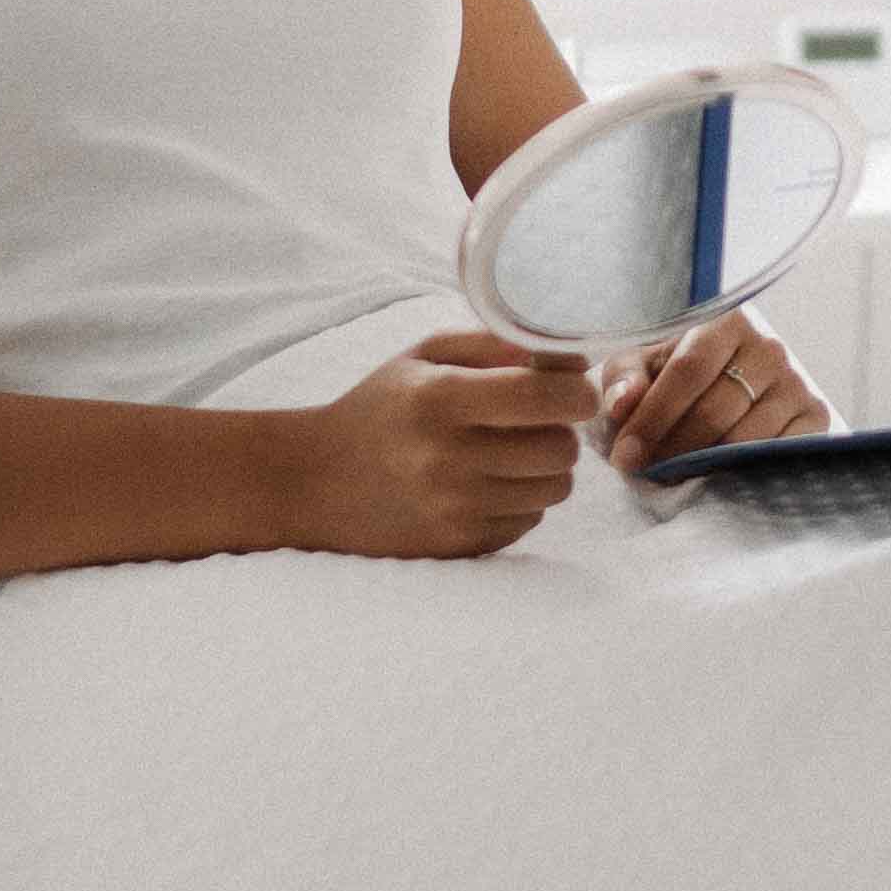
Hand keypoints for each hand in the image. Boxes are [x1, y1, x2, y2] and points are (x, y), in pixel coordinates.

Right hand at [289, 331, 599, 556]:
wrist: (314, 482)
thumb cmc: (379, 408)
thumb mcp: (424, 356)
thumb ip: (495, 343)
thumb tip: (569, 356)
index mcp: (440, 401)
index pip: (545, 398)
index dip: (576, 390)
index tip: (575, 387)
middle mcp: (448, 460)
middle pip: (560, 449)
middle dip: (562, 430)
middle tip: (539, 420)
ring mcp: (454, 510)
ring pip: (555, 490)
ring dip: (547, 468)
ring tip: (512, 452)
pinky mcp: (458, 547)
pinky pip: (528, 522)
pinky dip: (521, 501)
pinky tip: (488, 485)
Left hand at [599, 308, 835, 470]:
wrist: (735, 384)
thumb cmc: (681, 375)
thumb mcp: (645, 365)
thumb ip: (624, 380)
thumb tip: (622, 404)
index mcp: (728, 323)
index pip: (688, 370)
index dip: (654, 416)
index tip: (626, 454)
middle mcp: (770, 348)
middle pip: (715, 410)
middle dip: (672, 448)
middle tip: (642, 474)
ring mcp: (797, 384)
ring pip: (743, 439)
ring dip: (702, 467)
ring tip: (672, 479)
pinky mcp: (815, 418)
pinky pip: (775, 456)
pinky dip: (742, 474)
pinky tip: (715, 480)